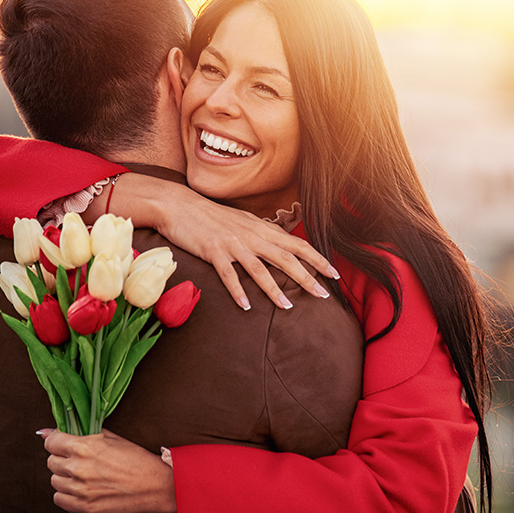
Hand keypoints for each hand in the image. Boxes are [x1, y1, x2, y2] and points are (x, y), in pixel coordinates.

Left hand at [39, 429, 176, 512]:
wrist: (154, 485)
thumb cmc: (136, 459)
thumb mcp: (111, 438)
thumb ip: (83, 434)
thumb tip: (51, 431)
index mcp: (84, 447)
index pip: (51, 443)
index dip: (56, 442)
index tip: (61, 444)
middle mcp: (78, 467)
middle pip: (51, 462)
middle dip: (61, 459)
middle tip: (78, 460)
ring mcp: (79, 489)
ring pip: (54, 481)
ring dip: (64, 477)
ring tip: (82, 476)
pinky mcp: (83, 506)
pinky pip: (59, 499)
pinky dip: (66, 494)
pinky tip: (80, 489)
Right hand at [102, 174, 339, 309]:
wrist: (180, 205)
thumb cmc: (211, 215)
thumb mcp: (243, 221)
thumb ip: (262, 233)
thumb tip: (282, 243)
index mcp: (261, 229)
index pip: (297, 244)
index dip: (317, 259)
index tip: (334, 274)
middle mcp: (252, 236)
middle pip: (286, 258)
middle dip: (307, 277)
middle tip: (323, 295)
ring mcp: (233, 244)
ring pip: (260, 269)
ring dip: (275, 290)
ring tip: (288, 307)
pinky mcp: (213, 252)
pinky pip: (228, 275)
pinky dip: (238, 291)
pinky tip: (245, 307)